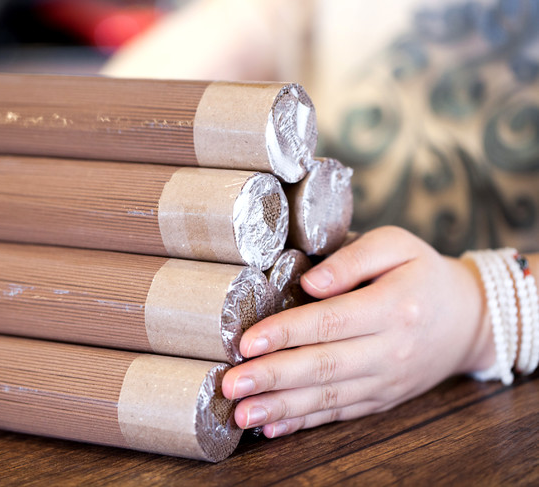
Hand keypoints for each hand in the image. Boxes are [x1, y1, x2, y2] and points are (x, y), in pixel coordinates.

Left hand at [222, 226, 494, 437]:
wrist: (469, 319)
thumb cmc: (422, 274)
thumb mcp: (398, 245)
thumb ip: (353, 257)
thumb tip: (310, 282)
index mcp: (392, 307)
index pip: (330, 322)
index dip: (286, 333)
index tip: (247, 342)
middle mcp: (389, 350)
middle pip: (324, 366)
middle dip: (273, 378)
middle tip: (231, 385)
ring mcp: (386, 380)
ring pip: (328, 397)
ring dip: (281, 408)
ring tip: (241, 413)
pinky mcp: (382, 398)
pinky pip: (340, 413)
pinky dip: (304, 422)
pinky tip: (272, 426)